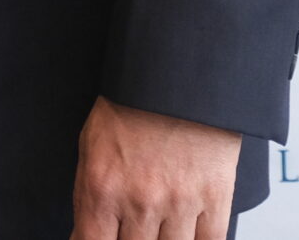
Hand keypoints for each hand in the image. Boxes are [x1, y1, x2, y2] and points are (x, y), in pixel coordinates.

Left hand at [71, 96, 239, 239]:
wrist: (175, 74)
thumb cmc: (130, 107)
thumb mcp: (91, 148)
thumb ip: (87, 199)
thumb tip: (83, 237)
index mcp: (101, 188)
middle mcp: (140, 200)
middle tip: (136, 224)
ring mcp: (179, 201)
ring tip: (160, 223)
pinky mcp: (215, 196)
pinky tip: (188, 230)